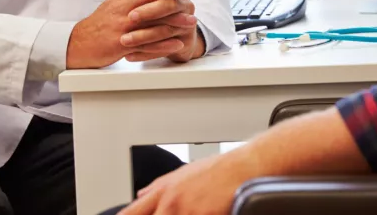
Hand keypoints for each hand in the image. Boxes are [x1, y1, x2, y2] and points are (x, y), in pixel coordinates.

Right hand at [66, 0, 198, 68]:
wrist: (78, 44)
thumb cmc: (101, 22)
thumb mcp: (115, 0)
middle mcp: (123, 9)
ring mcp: (122, 27)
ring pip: (151, 21)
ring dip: (173, 20)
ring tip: (192, 20)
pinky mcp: (121, 45)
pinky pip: (146, 45)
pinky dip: (163, 45)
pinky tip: (178, 43)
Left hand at [119, 150, 258, 214]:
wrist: (245, 166)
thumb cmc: (219, 169)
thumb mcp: (183, 173)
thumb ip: (158, 188)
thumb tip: (140, 195)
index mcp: (161, 190)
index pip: (130, 213)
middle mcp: (170, 202)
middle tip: (175, 212)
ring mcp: (185, 211)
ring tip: (195, 209)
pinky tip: (206, 211)